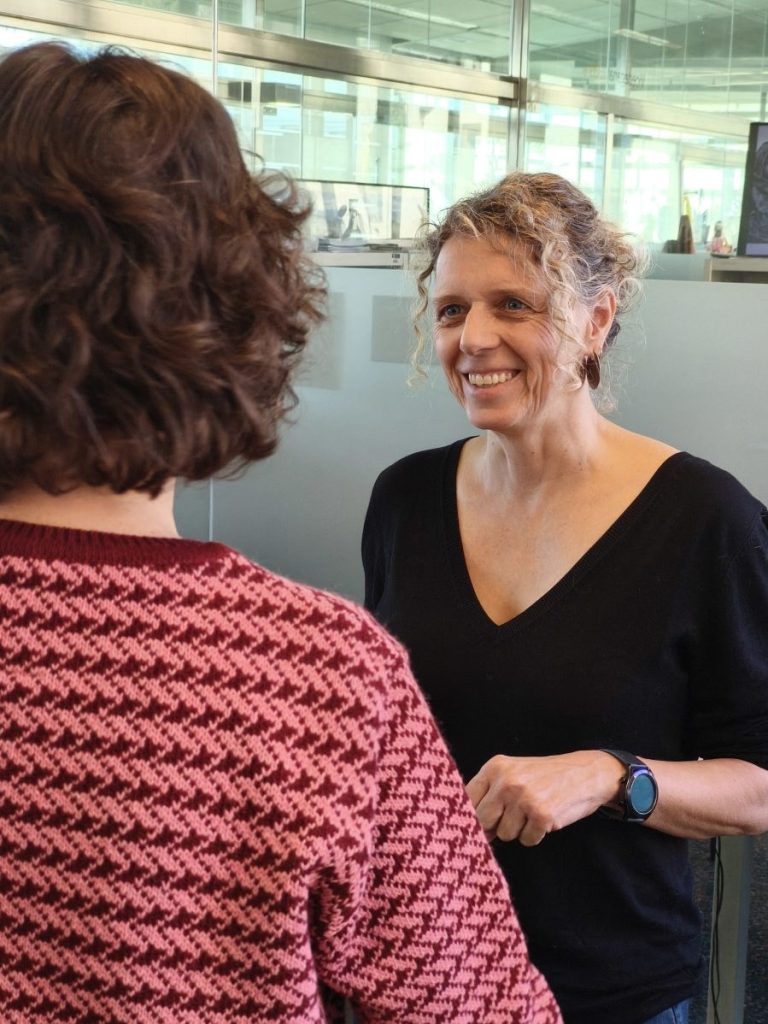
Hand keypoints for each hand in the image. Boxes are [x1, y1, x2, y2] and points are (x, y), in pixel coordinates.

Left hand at [466, 750, 620, 846]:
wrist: (585, 773)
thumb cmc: (545, 776)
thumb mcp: (513, 772)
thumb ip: (489, 794)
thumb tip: (470, 829)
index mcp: (495, 766)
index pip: (467, 798)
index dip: (470, 815)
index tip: (477, 822)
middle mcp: (507, 781)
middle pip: (483, 821)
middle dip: (496, 825)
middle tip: (515, 814)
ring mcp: (524, 798)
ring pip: (505, 834)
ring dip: (519, 830)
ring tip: (533, 811)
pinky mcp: (542, 815)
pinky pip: (527, 840)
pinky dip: (536, 835)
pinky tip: (545, 817)